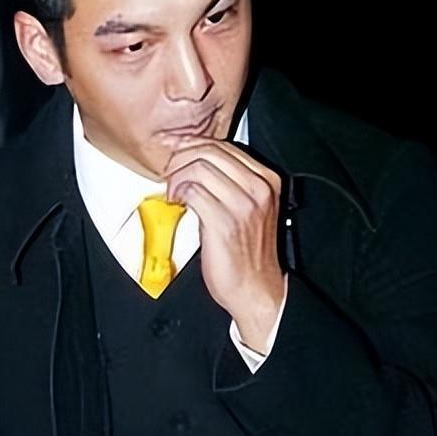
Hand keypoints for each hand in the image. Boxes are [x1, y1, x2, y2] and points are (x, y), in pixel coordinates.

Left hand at [163, 136, 286, 350]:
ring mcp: (244, 205)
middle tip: (169, 173)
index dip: (193, 148)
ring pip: (199, 168)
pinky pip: (193, 191)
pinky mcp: (225, 222)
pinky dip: (179, 193)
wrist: (256, 289)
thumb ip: (230, 184)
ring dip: (178, 177)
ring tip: (173, 192)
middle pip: (210, 151)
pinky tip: (176, 202)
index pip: (224, 146)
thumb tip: (195, 165)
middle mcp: (259, 188)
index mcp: (267, 180)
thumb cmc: (247, 254)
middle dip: (182, 159)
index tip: (177, 156)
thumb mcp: (249, 209)